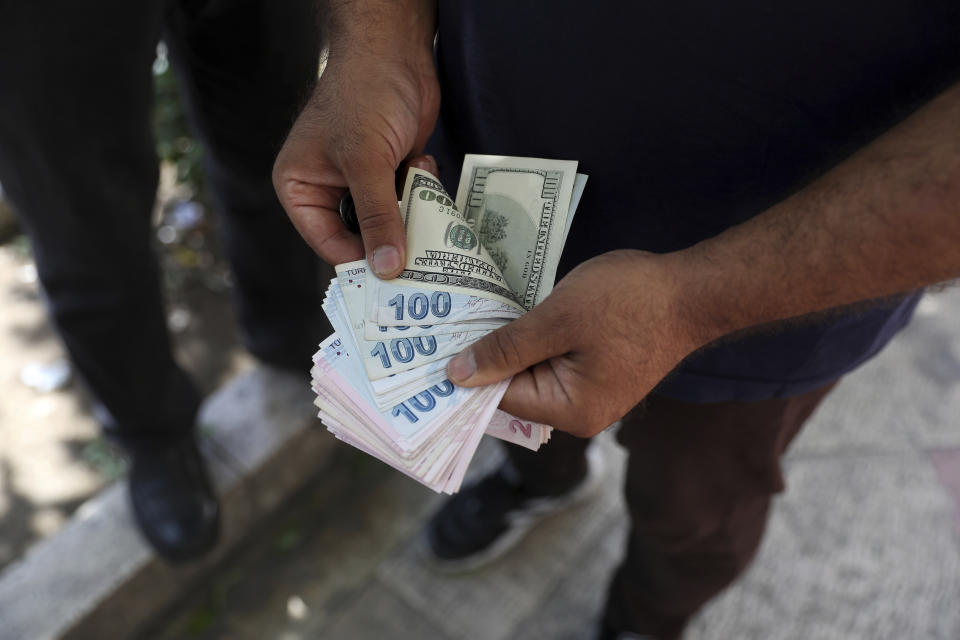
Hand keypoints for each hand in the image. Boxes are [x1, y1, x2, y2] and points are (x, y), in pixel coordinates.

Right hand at [273, 51, 439, 277]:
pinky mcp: (391, 170)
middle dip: (390, 239)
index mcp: (300, 187)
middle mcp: (327, 189)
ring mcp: (361, 181)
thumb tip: (388, 269)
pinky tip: (424, 164)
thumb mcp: (366, 163)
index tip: (394, 279)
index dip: (359, 262)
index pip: (328, 243)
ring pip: (389, 221)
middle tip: (422, 257)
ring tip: (425, 199)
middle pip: (360, 237)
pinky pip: (408, 200)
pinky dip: (421, 190)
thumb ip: (379, 217)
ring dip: (410, 211)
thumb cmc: (362, 97)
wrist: (393, 51)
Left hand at [446, 250, 708, 436]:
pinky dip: (533, 340)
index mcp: (570, 409)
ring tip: (470, 315)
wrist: (695, 289)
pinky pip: (553, 361)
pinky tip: (511, 313)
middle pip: (515, 388)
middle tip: (443, 326)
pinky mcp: (601, 371)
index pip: (500, 398)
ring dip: (509, 345)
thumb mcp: (557, 318)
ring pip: (532, 372)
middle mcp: (580, 412)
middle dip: (485, 357)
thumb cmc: (628, 301)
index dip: (466, 371)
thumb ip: (505, 349)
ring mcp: (593, 393)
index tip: (430, 349)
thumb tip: (456, 375)